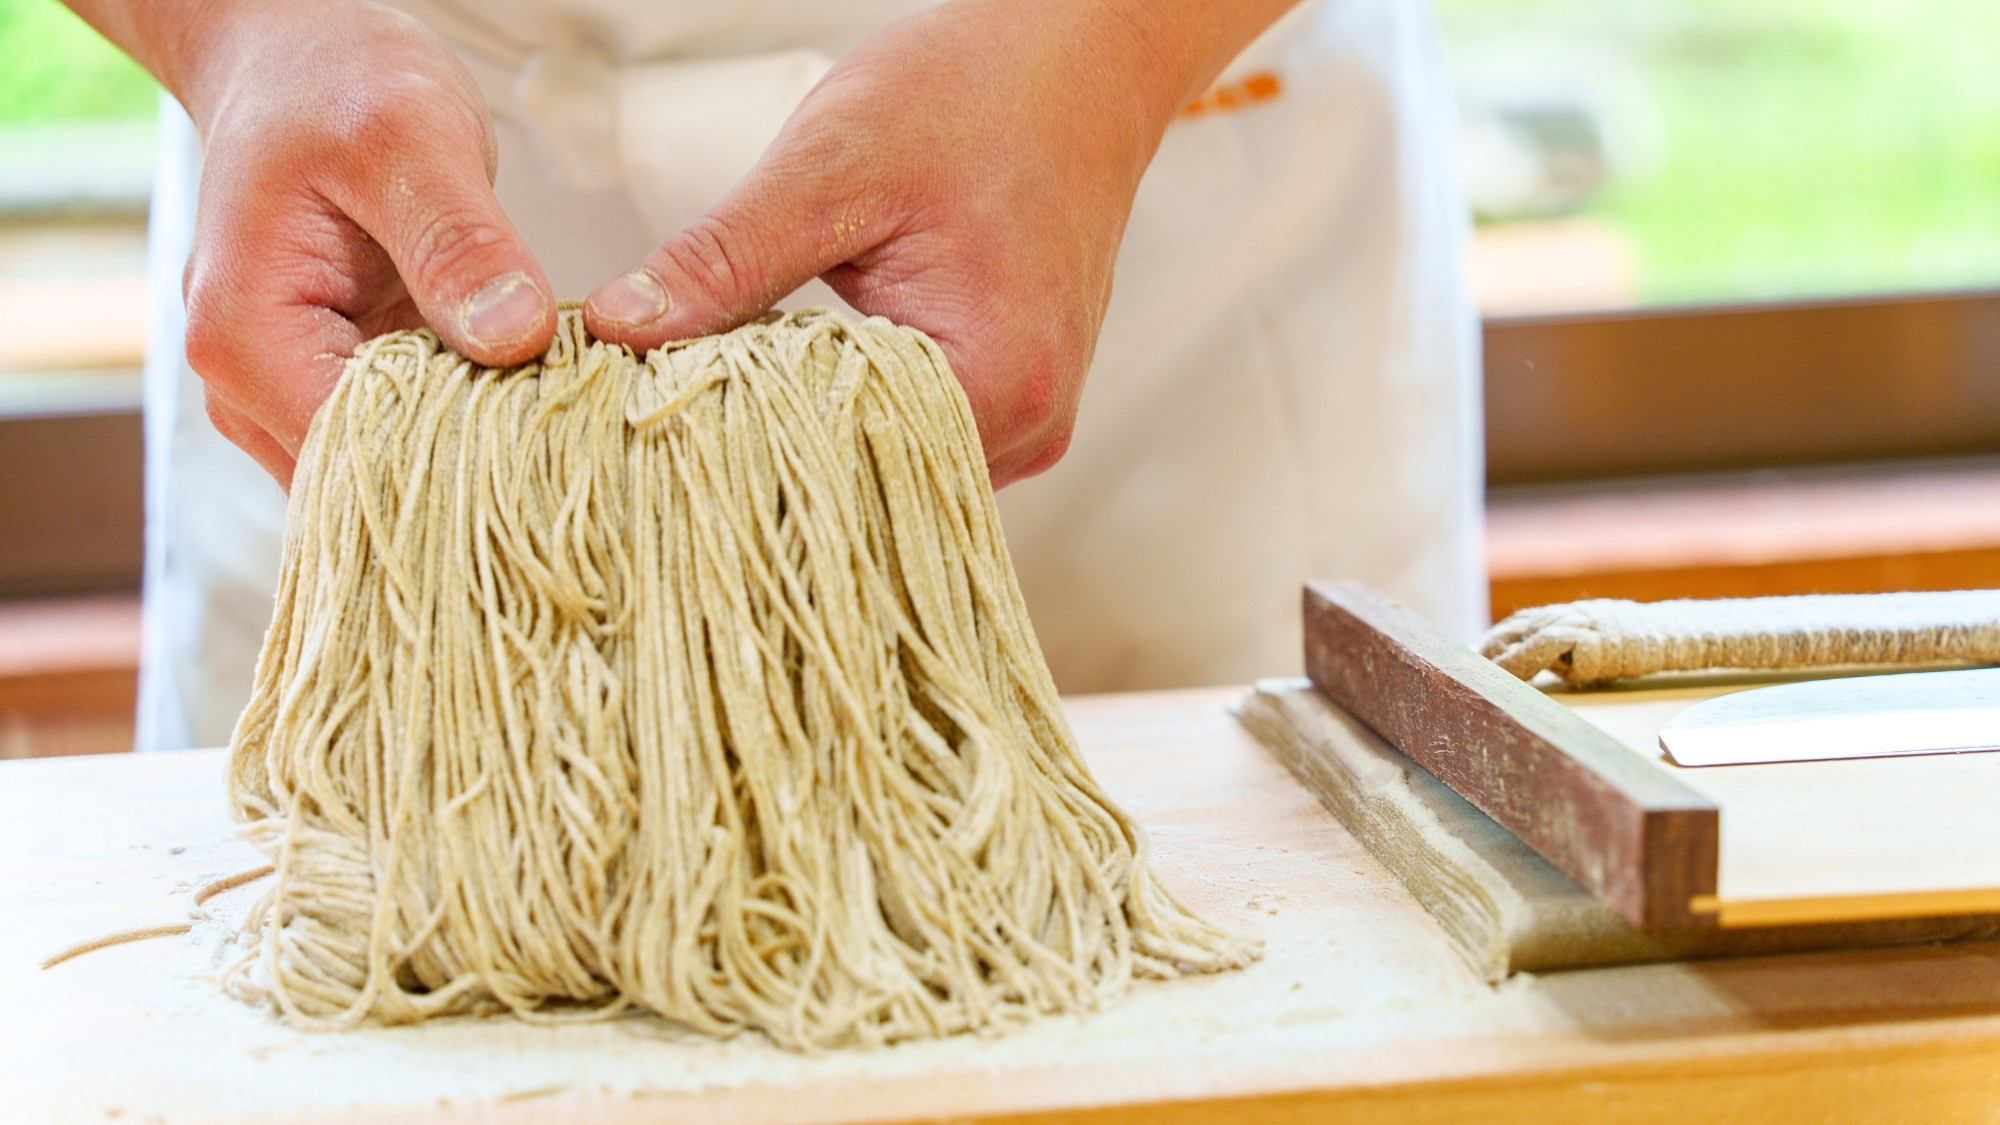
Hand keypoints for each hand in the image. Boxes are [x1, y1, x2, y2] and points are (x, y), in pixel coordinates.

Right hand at [171, 1, 555, 484]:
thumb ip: (460, 242)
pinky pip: (407, 442)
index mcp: (245, 339)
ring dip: (477, 463)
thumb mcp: (412, 138)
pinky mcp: (339, 388)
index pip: (357, 458)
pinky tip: (538, 417)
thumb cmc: (340, 82)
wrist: (299, 61)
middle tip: (586, 459)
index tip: (562, 452)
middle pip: (373, 483)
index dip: (463, 467)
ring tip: (571, 442)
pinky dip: (470, 435)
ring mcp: (287, 396)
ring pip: (394, 476)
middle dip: (478, 477)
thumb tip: (514, 338)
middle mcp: (247, 389)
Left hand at [584, 0, 1293, 485]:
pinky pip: (921, 439)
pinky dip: (856, 417)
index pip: (848, 473)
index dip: (745, 457)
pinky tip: (800, 383)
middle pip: (872, 489)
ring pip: (892, 471)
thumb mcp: (827, 171)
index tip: (657, 433)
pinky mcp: (1021, 398)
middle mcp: (1032, 425)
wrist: (1076, 61)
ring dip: (815, 439)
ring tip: (733, 399)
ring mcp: (1034, 418)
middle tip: (671, 421)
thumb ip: (724, 260)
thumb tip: (620, 328)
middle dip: (771, 456)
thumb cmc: (975, 97)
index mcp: (1001, 382)